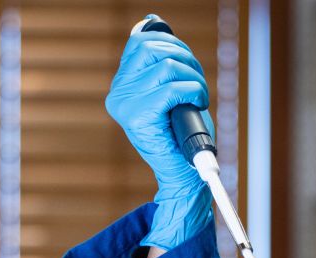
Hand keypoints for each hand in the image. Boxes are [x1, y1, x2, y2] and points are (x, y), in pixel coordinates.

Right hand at [104, 21, 213, 250]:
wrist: (184, 175)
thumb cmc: (182, 133)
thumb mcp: (168, 89)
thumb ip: (157, 60)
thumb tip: (151, 23)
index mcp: (122, 85)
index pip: (142, 41)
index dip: (173, 44)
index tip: (186, 65)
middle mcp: (118, 94)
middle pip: (154, 47)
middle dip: (186, 59)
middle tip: (196, 83)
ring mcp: (125, 106)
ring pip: (167, 66)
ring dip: (194, 78)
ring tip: (197, 97)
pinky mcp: (138, 118)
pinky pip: (173, 87)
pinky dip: (194, 91)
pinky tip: (197, 104)